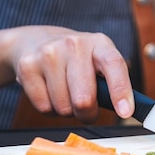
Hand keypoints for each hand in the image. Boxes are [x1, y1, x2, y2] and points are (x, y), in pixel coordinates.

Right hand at [9, 26, 134, 122]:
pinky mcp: (27, 66)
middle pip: (84, 99)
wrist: (33, 41)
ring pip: (63, 107)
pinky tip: (48, 92)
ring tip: (63, 93)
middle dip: (87, 113)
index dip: (121, 91)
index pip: (114, 65)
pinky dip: (48, 109)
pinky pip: (43, 107)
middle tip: (85, 108)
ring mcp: (48, 53)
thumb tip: (127, 111)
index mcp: (99, 44)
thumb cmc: (73, 60)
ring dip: (66, 110)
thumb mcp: (97, 62)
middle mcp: (74, 44)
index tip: (125, 113)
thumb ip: (111, 84)